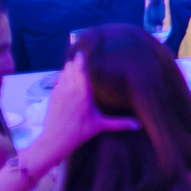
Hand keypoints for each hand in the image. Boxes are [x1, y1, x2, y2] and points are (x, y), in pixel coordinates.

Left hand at [27, 53, 138, 169]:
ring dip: (68, 69)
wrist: (55, 140)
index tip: (82, 51)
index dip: (81, 59)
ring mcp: (59, 91)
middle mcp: (70, 89)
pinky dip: (62, 78)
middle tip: (81, 59)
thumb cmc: (79, 132)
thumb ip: (119, 123)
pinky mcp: (52, 96)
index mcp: (83, 93)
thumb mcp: (100, 125)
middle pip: (70, 67)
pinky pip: (57, 81)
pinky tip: (66, 81)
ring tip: (74, 68)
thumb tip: (138, 126)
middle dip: (75, 62)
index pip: (80, 70)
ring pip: (62, 72)